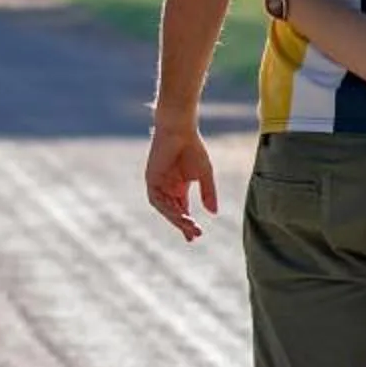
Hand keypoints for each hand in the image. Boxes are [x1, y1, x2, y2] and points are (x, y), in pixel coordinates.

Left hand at [145, 120, 219, 243]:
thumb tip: (214, 213)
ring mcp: (158, 184)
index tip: (195, 237)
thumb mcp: (204, 174)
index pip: (182, 210)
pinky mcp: (151, 179)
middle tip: (194, 235)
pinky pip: (157, 199)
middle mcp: (167, 187)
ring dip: (176, 218)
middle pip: (174, 212)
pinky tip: (178, 215)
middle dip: (183, 224)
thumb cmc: (192, 148)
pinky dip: (167, 208)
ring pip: (166, 208)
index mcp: (179, 186)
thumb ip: (208, 193)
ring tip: (189, 226)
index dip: (187, 223)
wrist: (179, 130)